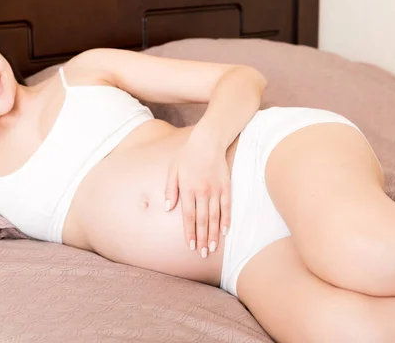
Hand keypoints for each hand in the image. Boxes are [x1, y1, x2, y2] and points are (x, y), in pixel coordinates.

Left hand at [165, 139, 230, 257]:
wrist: (208, 141)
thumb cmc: (187, 156)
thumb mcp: (173, 170)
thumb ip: (170, 190)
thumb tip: (168, 209)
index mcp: (187, 189)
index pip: (188, 216)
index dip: (189, 232)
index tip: (190, 245)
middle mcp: (202, 192)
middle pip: (202, 220)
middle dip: (202, 238)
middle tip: (201, 253)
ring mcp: (215, 190)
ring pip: (215, 216)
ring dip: (213, 234)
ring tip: (212, 248)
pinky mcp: (226, 187)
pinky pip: (227, 207)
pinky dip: (226, 220)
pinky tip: (225, 232)